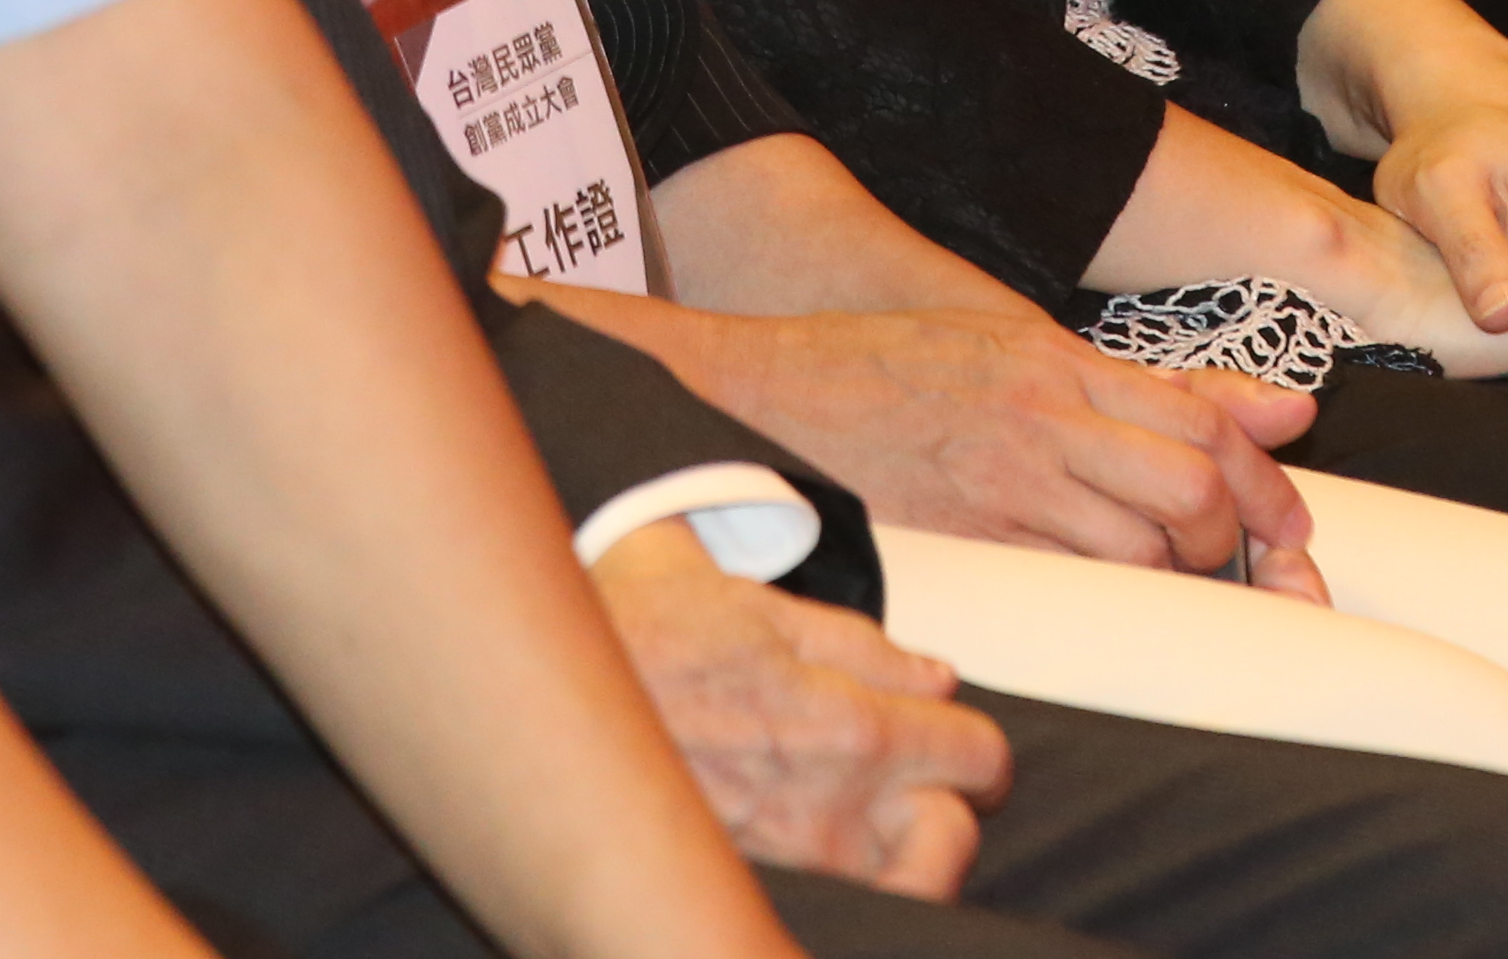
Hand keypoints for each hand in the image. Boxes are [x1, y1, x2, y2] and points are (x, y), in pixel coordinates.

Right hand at [588, 524, 1006, 899]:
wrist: (533, 691)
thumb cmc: (645, 632)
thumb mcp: (758, 604)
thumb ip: (862, 645)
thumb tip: (937, 677)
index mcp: (847, 727)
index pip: (974, 759)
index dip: (974, 749)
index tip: (957, 749)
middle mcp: (827, 812)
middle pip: (954, 843)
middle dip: (947, 808)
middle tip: (916, 787)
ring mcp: (787, 868)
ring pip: (904, 892)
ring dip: (901, 857)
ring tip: (866, 823)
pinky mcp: (745, 890)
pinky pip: (832, 904)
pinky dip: (842, 885)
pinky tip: (809, 847)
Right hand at [652, 301, 1328, 597]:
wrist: (764, 391)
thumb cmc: (887, 364)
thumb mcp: (1016, 340)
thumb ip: (1148, 381)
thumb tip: (1287, 406)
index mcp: (1057, 358)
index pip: (1203, 418)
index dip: (1266, 482)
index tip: (1287, 523)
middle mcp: (1042, 415)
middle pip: (1190, 485)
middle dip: (1231, 539)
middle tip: (1227, 563)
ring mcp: (1001, 481)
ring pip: (1140, 546)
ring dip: (1174, 579)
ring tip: (1161, 583)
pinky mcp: (963, 540)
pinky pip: (1070, 587)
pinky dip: (1108, 604)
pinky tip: (1100, 604)